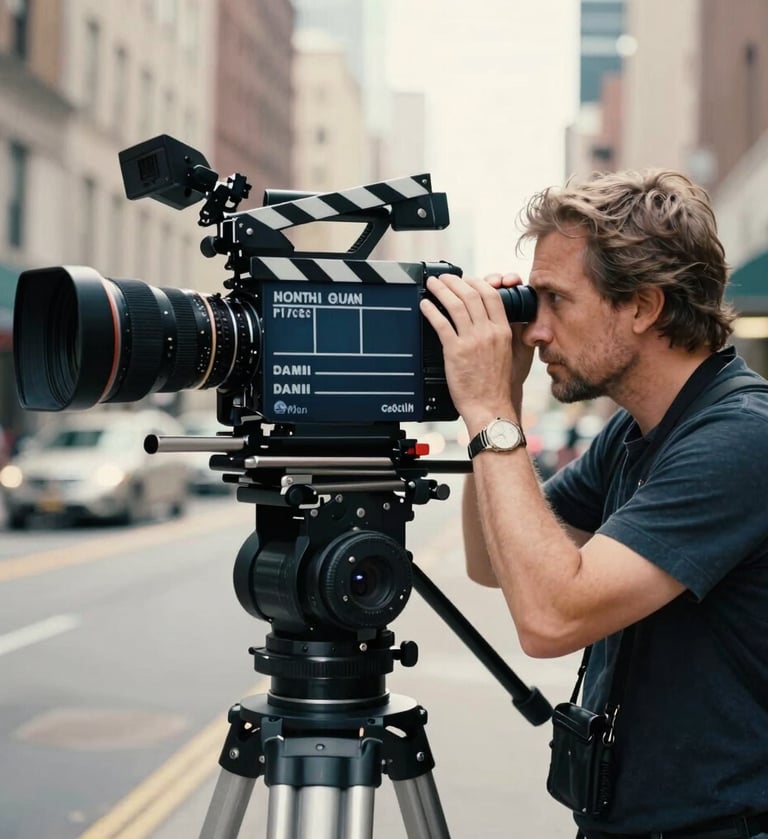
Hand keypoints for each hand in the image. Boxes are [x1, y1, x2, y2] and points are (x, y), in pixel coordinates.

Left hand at [420, 272, 533, 433]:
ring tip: (432, 285)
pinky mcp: (456, 351)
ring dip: (442, 290)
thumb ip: (498, 335)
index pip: (491, 296)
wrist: (490, 406)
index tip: (466, 280)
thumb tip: (484, 321)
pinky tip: (425, 305)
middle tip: (444, 278)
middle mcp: (489, 332)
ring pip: (456, 305)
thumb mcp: (507, 354)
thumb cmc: (495, 385)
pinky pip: (441, 324)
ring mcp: (472, 341)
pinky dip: (431, 311)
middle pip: (471, 295)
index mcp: (503, 331)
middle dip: (455, 282)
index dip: (477, 283)